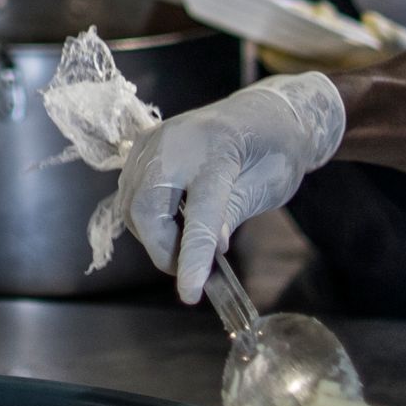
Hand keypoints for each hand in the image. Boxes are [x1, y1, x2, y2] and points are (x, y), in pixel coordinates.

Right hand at [125, 73, 347, 301]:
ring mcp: (153, 141)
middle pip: (146, 209)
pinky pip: (131, 192)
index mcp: (218, 150)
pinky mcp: (141, 146)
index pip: (199, 213)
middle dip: (163, 249)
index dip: (192, 257)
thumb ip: (230, 215)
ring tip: (187, 242)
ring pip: (132, 205)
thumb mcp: (266, 186)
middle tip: (190, 268)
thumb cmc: (274, 149)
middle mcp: (176, 142)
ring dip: (154, 235)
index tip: (189, 294)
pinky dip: (147, 217)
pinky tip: (174, 221)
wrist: (265, 112)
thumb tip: (207, 249)